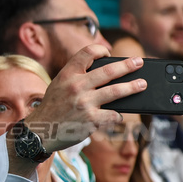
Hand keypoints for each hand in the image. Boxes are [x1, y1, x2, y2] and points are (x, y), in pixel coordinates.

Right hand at [26, 45, 146, 152]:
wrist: (40, 131)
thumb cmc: (53, 107)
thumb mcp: (58, 85)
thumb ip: (77, 77)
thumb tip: (105, 73)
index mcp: (67, 74)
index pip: (87, 53)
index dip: (101, 50)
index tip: (109, 54)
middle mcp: (76, 86)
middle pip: (109, 71)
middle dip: (127, 66)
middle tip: (139, 62)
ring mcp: (84, 103)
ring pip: (116, 91)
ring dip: (132, 87)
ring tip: (142, 84)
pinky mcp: (90, 119)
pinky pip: (113, 114)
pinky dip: (118, 115)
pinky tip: (118, 115)